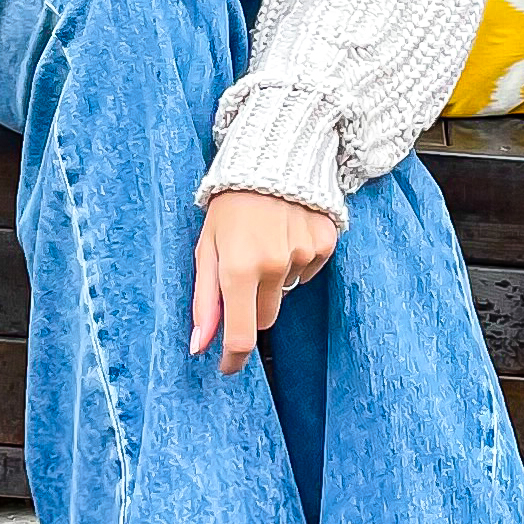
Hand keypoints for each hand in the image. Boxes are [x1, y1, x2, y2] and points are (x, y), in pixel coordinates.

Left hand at [190, 184, 338, 374]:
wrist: (270, 156)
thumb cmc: (228, 205)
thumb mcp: (206, 248)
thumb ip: (203, 300)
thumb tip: (199, 346)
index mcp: (238, 269)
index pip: (241, 336)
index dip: (233, 359)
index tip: (227, 367)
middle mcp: (273, 266)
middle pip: (266, 317)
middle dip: (252, 306)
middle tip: (242, 272)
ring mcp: (303, 254)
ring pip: (287, 291)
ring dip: (274, 277)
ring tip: (265, 239)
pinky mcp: (325, 243)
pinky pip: (308, 269)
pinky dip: (296, 259)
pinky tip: (286, 231)